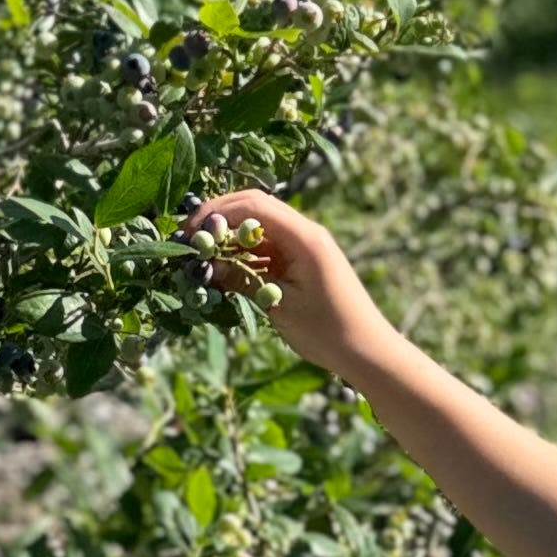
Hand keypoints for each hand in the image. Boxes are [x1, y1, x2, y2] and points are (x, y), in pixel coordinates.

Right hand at [179, 190, 392, 377]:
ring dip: (230, 239)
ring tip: (203, 259)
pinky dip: (244, 256)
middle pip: (254, 208)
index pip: (252, 205)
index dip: (216, 213)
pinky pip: (267, 248)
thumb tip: (208, 265)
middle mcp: (305, 233)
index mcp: (304, 237)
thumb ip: (243, 280)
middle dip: (219, 219)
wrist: (367, 350)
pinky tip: (225, 272)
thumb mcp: (279, 306)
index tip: (190, 234)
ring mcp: (305, 245)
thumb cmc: (328, 331)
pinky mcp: (302, 261)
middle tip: (189, 240)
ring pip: (258, 228)